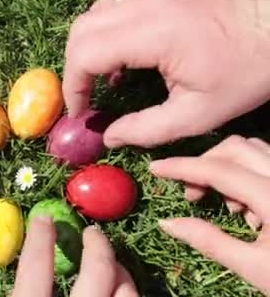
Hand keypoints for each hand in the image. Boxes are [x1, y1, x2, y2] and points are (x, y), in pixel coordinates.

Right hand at [11, 217, 137, 296]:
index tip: (43, 218)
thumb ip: (22, 294)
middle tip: (92, 232)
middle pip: (98, 272)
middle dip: (98, 246)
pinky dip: (127, 293)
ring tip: (113, 266)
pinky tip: (119, 292)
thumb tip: (22, 277)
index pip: (34, 269)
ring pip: (127, 292)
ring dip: (121, 273)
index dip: (39, 239)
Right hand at [62, 0, 269, 147]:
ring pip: (98, 10)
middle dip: (75, 66)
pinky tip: (128, 49)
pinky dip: (111, 26)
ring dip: (90, 44)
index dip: (74, 86)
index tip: (81, 111)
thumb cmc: (251, 70)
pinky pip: (122, 0)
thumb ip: (146, 130)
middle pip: (82, 29)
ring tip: (104, 75)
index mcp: (155, 32)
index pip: (85, 54)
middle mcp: (150, 0)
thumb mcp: (199, 113)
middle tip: (86, 95)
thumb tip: (108, 137)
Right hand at [150, 136, 269, 294]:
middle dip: (205, 164)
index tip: (155, 169)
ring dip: (226, 167)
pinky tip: (248, 210)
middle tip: (192, 195)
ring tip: (222, 204)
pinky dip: (247, 174)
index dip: (182, 167)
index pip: (219, 171)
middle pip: (235, 148)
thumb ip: (207, 240)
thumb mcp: (252, 266)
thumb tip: (168, 222)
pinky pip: (267, 162)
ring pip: (253, 150)